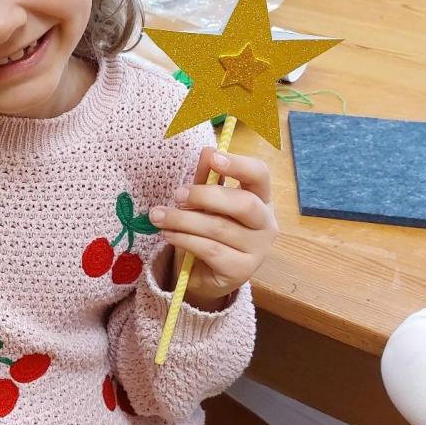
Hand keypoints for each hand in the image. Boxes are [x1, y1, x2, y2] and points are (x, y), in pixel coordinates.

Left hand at [149, 150, 277, 309]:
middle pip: (243, 203)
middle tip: (176, 195)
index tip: (213, 157)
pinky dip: (185, 240)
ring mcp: (258, 250)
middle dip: (205, 196)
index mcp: (261, 199)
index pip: (260, 175)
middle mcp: (266, 224)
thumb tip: (207, 150)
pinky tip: (168, 234)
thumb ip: (206, 178)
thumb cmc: (208, 231)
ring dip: (183, 219)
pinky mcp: (242, 271)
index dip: (238, 164)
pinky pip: (211, 250)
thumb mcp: (205, 202)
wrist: (204, 275)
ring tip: (158, 216)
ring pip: (220, 228)